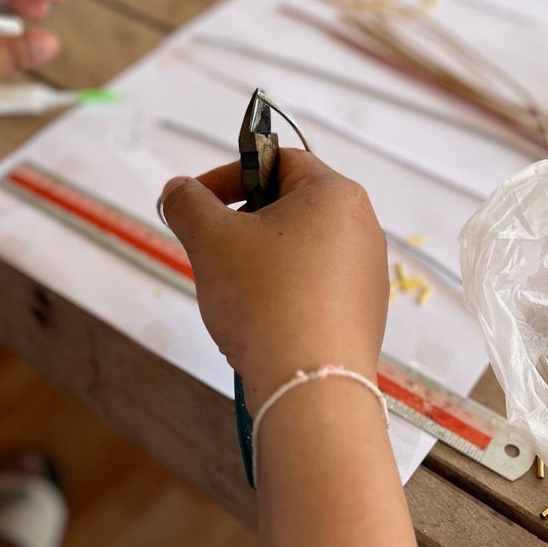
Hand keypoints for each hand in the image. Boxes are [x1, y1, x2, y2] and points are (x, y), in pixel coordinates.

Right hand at [161, 150, 387, 414]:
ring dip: (261, 260)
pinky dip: (284, 292)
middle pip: (291, 206)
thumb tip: (178, 189)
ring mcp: (368, 274)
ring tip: (235, 292)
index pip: (277, 161)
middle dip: (243, 222)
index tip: (196, 202)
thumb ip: (188, 203)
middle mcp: (363, 227)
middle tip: (211, 250)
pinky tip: (262, 322)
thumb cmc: (263, 297)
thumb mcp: (211, 240)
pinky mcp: (365, 314)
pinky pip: (316, 287)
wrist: (310, 385)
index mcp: (335, 194)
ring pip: (301, 249)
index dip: (229, 175)